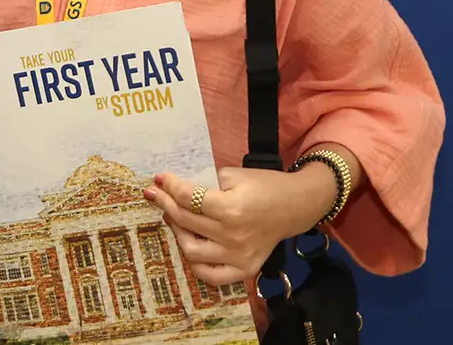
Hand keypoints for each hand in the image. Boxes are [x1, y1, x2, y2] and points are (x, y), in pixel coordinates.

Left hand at [143, 167, 336, 288]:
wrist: (295, 206)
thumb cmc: (264, 186)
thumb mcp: (234, 175)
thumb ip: (204, 182)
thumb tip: (173, 186)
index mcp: (231, 208)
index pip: (188, 198)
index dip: (169, 186)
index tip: (159, 179)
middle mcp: (233, 235)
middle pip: (185, 221)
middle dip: (165, 204)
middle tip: (157, 194)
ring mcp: (238, 256)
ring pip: (191, 251)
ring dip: (176, 232)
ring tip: (174, 218)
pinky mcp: (244, 269)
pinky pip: (210, 276)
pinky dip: (196, 264)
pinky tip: (190, 245)